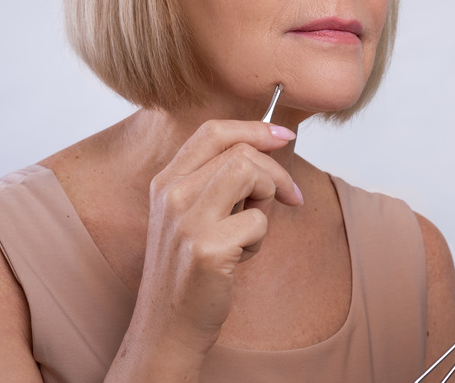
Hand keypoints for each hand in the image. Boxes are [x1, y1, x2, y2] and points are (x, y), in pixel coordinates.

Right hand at [135, 120, 302, 356]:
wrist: (168, 326)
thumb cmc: (190, 271)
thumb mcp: (192, 216)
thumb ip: (218, 182)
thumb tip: (267, 151)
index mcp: (166, 181)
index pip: (214, 131)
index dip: (255, 128)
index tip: (284, 136)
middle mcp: (171, 194)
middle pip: (240, 152)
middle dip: (276, 172)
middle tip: (288, 198)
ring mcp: (186, 220)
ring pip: (249, 173)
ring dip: (267, 198)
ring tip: (251, 230)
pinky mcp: (206, 248)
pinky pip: (257, 221)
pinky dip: (259, 239)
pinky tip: (239, 258)